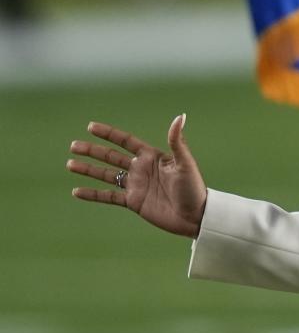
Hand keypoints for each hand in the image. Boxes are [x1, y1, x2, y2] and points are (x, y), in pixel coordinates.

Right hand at [67, 114, 206, 238]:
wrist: (195, 216)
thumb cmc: (194, 187)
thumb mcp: (185, 163)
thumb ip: (177, 141)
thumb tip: (180, 116)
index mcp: (152, 157)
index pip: (126, 141)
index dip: (109, 134)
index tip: (90, 126)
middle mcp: (141, 169)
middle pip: (111, 157)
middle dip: (92, 151)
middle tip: (73, 145)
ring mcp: (136, 185)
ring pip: (106, 175)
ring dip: (88, 170)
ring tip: (70, 164)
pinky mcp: (133, 202)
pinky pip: (108, 197)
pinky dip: (92, 194)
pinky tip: (76, 191)